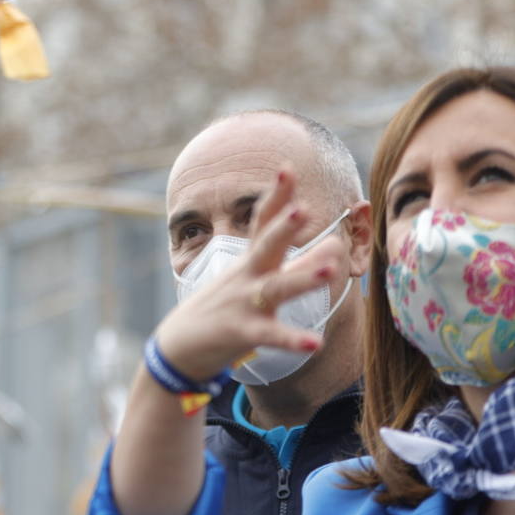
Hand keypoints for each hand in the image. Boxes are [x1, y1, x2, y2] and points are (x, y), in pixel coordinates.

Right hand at [154, 169, 343, 382]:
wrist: (178, 346)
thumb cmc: (224, 308)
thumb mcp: (257, 281)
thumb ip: (298, 264)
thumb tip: (336, 246)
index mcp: (251, 260)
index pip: (262, 222)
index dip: (276, 196)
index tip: (287, 168)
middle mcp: (247, 276)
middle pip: (266, 246)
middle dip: (283, 227)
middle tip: (302, 208)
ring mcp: (244, 303)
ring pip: (275, 288)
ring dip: (302, 278)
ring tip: (330, 269)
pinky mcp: (242, 332)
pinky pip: (271, 335)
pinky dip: (292, 339)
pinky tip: (315, 342)